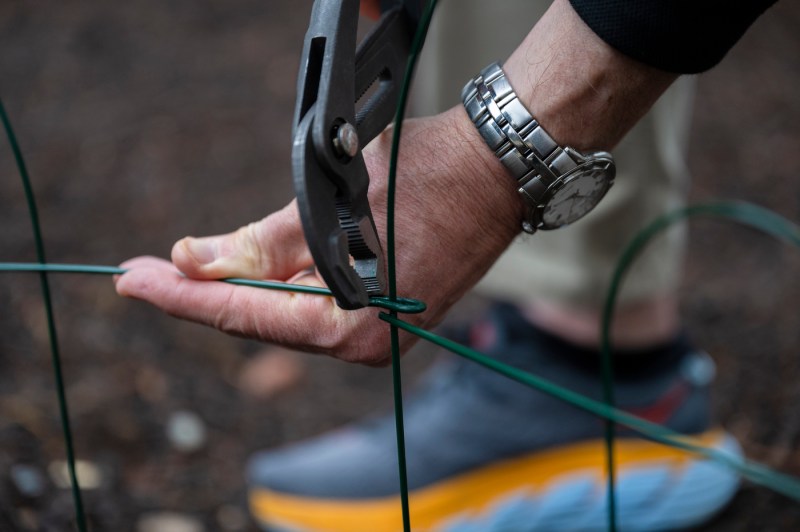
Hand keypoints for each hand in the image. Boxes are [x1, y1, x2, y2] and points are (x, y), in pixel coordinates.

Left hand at [114, 0, 674, 364]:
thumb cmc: (427, 177)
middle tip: (144, 272)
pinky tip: (245, 265)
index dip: (183, 298)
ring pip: (286, 311)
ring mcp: (376, 329)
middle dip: (203, 291)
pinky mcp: (382, 308)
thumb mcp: (332, 205)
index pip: (246, 315)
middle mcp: (364, 342)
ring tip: (180, 268)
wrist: (497, 168)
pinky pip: (315, 302)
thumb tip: (193, 259)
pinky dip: (280, 282)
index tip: (132, 282)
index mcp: (353, 327)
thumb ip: (260, 242)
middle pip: (262, 319)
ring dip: (240, 285)